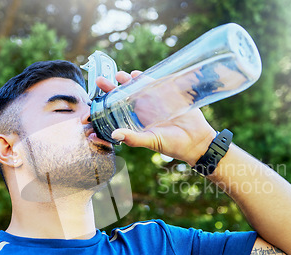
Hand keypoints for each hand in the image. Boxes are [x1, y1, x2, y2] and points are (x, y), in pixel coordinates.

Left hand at [96, 71, 216, 165]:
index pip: (116, 111)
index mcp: (137, 121)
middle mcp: (143, 110)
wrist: (197, 140)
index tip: (93, 102)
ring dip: (126, 80)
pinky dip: (143, 77)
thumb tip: (114, 135)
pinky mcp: (167, 93)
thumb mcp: (151, 142)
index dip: (105, 106)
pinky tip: (135, 74)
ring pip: (136, 86)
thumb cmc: (173, 145)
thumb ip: (133, 138)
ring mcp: (155, 100)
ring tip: (118, 75)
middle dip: (111, 88)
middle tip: (100, 80)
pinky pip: (153, 82)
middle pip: (123, 95)